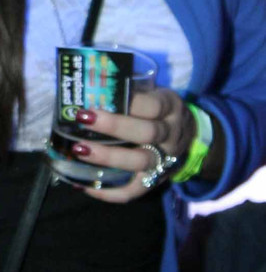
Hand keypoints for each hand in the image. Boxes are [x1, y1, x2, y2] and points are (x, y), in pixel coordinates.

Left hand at [68, 88, 195, 202]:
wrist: (190, 136)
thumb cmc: (159, 109)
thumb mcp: (154, 92)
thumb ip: (130, 87)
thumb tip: (90, 78)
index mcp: (170, 107)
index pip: (153, 105)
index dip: (130, 101)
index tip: (102, 96)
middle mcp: (170, 135)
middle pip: (146, 133)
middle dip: (114, 126)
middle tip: (83, 118)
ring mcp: (165, 160)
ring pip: (140, 162)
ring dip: (108, 157)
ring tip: (79, 150)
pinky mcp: (155, 181)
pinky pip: (135, 191)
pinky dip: (110, 192)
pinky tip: (85, 186)